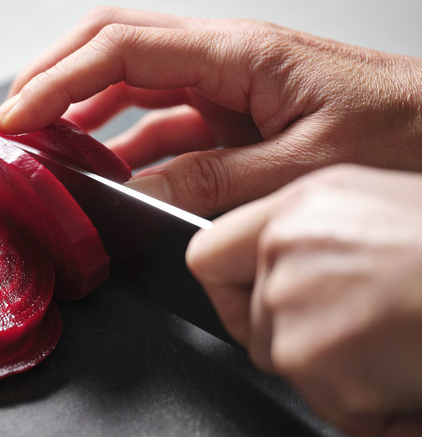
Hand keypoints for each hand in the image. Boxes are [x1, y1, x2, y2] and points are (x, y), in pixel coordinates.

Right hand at [0, 7, 421, 215]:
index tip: (16, 119)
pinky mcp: (236, 114)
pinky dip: (125, 144)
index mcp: (241, 53)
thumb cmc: (406, 136)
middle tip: (13, 120)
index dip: (57, 82)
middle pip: (114, 46)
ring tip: (45, 147)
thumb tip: (139, 190)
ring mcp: (228, 84)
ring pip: (132, 84)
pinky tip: (106, 170)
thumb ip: (216, 180)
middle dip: (53, 78)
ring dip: (82, 111)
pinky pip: (163, 121)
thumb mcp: (304, 167)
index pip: (121, 50)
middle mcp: (226, 57)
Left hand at [186, 164, 421, 435]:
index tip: (249, 302)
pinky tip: (405, 368)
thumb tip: (272, 267)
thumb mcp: (376, 206)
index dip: (227, 289)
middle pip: (253, 322)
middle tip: (361, 328)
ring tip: (395, 341)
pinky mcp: (311, 358)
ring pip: (288, 363)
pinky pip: (325, 402)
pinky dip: (367, 405)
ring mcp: (292, 304)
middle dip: (297, 338)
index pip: (207, 254)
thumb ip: (310, 233)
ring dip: (337, 372)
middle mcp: (284, 250)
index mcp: (297, 208)